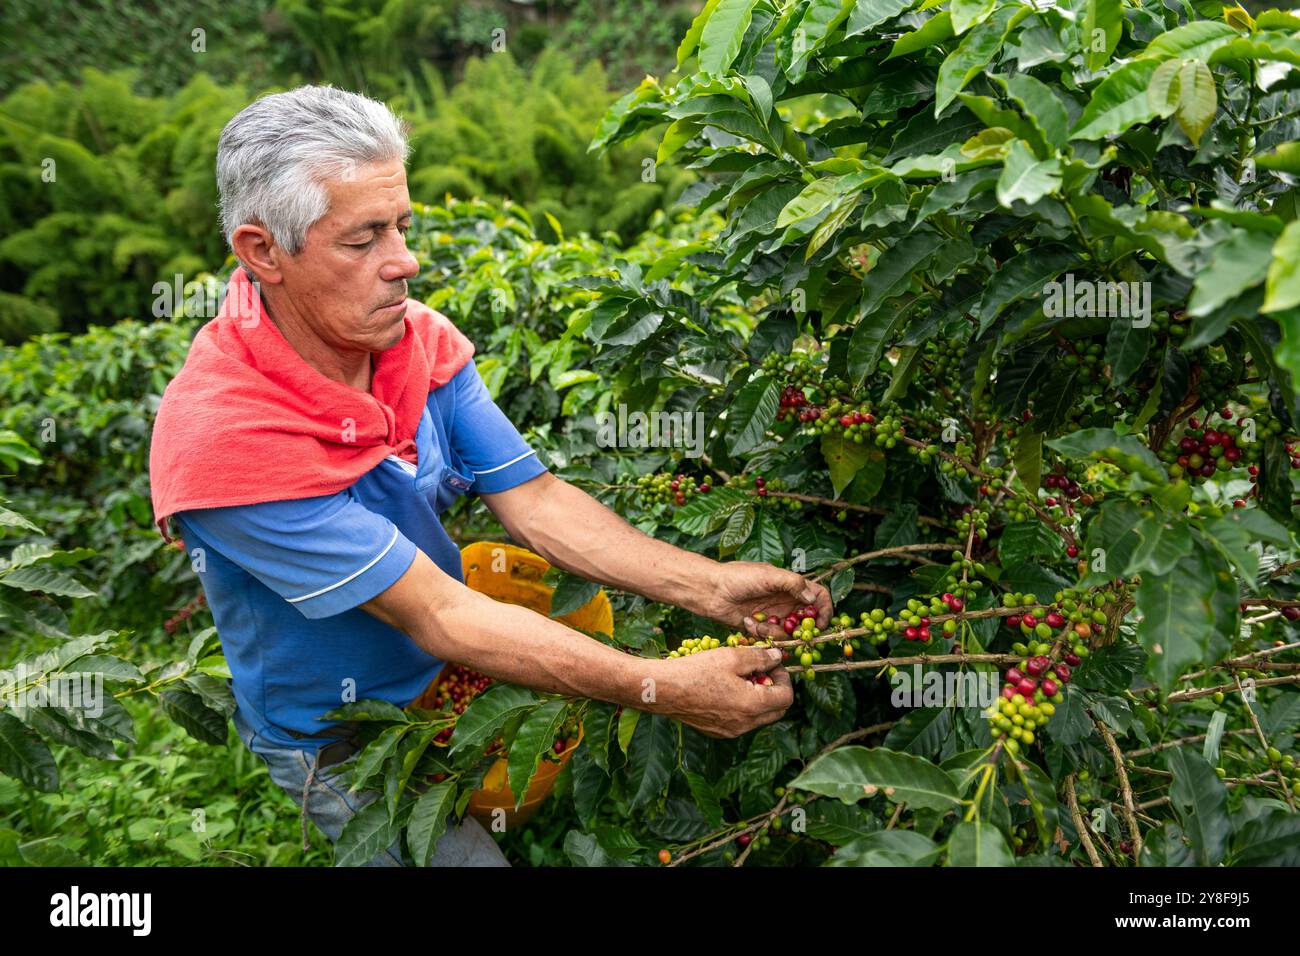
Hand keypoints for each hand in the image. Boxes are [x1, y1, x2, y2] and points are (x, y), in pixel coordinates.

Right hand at [652, 646, 793, 737]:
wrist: (663, 690)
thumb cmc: (696, 670)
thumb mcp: (731, 656)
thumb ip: (759, 658)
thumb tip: (777, 657)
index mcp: (752, 705)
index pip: (786, 697)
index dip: (784, 677)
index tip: (771, 663)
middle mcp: (744, 724)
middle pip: (777, 710)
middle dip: (774, 689)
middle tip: (759, 670)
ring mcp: (731, 730)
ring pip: (759, 717)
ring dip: (759, 698)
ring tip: (740, 678)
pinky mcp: (718, 732)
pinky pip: (741, 721)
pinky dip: (743, 706)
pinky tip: (726, 689)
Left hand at [698, 561, 833, 639]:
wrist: (711, 590)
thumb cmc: (739, 577)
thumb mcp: (769, 575)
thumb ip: (793, 583)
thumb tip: (813, 598)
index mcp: (791, 585)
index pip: (818, 596)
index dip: (824, 609)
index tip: (820, 623)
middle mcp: (785, 601)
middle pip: (807, 620)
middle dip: (802, 630)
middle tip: (794, 634)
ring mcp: (774, 616)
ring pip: (788, 633)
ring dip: (775, 632)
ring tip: (758, 623)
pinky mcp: (761, 628)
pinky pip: (771, 638)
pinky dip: (761, 633)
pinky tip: (747, 622)